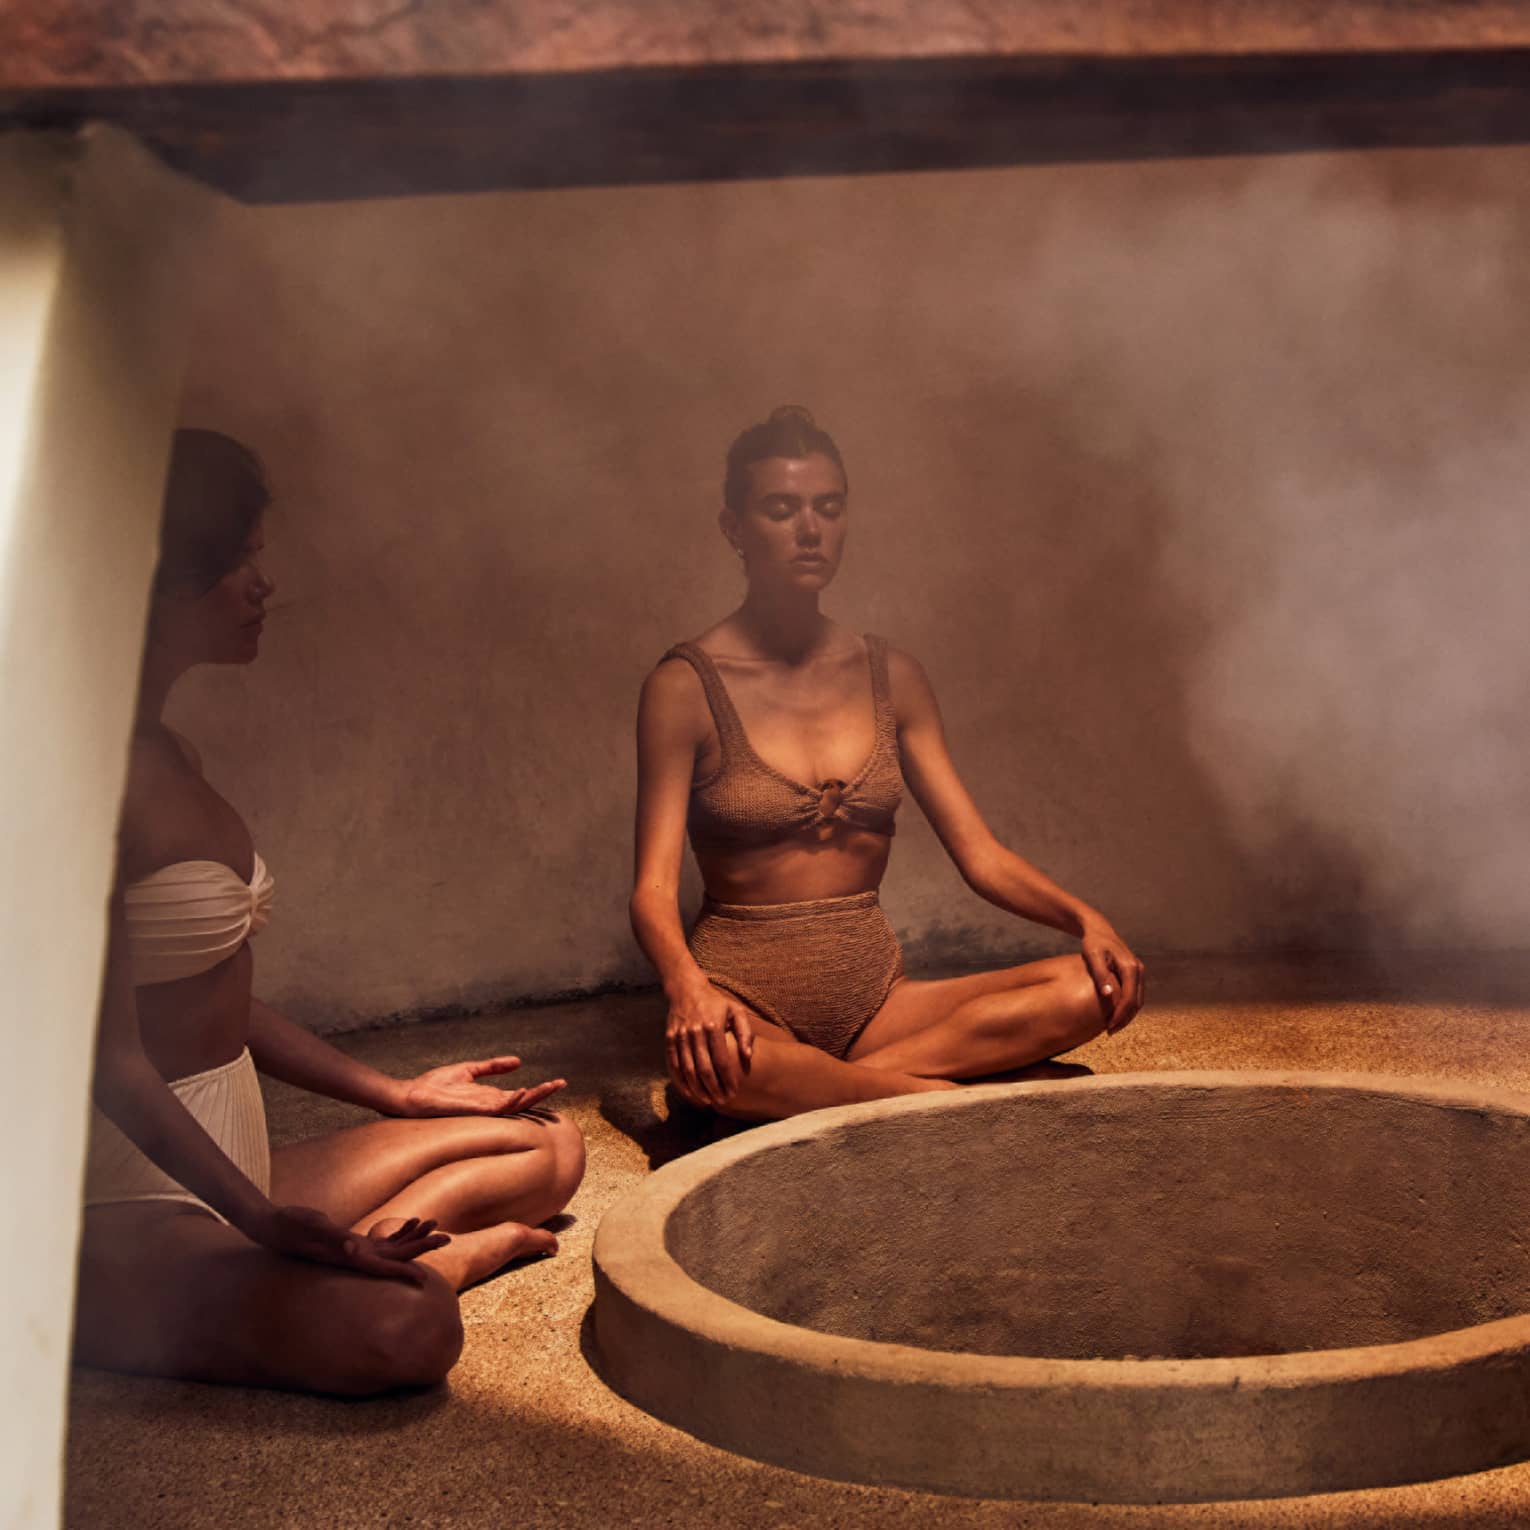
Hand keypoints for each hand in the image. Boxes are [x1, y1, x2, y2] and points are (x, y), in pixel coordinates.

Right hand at [251, 1205, 448, 1283]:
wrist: (273, 1227)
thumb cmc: (291, 1225)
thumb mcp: (312, 1228)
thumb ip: (332, 1238)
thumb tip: (353, 1248)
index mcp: (348, 1258)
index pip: (380, 1268)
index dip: (402, 1271)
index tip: (424, 1277)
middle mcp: (355, 1257)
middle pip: (394, 1257)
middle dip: (420, 1249)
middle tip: (447, 1238)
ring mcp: (355, 1250)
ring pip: (392, 1248)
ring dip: (415, 1239)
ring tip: (438, 1226)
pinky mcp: (352, 1241)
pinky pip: (382, 1240)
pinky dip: (399, 1232)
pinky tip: (413, 1223)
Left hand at [393, 1057, 566, 1118]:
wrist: (411, 1096)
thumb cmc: (434, 1087)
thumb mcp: (468, 1070)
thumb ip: (492, 1067)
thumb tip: (518, 1061)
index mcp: (490, 1098)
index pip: (520, 1096)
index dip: (539, 1090)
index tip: (557, 1082)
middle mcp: (490, 1106)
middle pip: (523, 1102)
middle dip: (543, 1094)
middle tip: (562, 1083)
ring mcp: (483, 1109)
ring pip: (515, 1106)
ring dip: (533, 1097)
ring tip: (551, 1086)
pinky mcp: (474, 1110)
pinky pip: (498, 1108)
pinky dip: (512, 1100)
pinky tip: (523, 1091)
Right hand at [665, 981, 754, 1108]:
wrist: (686, 989)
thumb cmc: (716, 1002)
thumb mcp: (736, 1011)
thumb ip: (745, 1032)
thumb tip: (748, 1056)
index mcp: (714, 1026)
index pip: (722, 1060)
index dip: (727, 1078)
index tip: (734, 1092)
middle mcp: (696, 1032)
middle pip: (704, 1068)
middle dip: (713, 1088)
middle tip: (722, 1101)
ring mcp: (680, 1036)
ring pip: (688, 1069)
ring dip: (697, 1088)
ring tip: (707, 1100)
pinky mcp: (669, 1038)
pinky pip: (674, 1064)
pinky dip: (680, 1080)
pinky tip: (689, 1091)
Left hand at [1079, 922, 1145, 1034]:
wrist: (1098, 929)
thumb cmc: (1092, 942)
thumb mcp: (1092, 956)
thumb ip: (1100, 975)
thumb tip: (1108, 995)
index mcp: (1131, 967)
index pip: (1129, 998)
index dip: (1120, 1015)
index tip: (1108, 1027)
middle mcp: (1139, 970)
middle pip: (1136, 1002)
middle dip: (1124, 1019)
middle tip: (1109, 1031)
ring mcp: (1139, 972)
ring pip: (1138, 1000)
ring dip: (1127, 1015)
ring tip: (1111, 1026)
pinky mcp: (1135, 974)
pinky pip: (1134, 994)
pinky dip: (1127, 1006)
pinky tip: (1114, 1013)